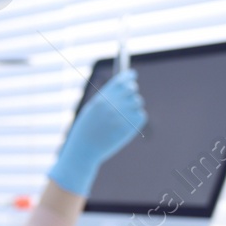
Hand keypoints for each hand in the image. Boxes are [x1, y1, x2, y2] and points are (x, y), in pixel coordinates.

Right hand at [48, 68, 145, 196]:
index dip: (128, 76)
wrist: (84, 150)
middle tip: (128, 96)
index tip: (132, 75)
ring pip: (138, 102)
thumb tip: (123, 88)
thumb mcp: (92, 110)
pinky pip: (141, 115)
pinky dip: (136, 118)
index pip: (121, 80)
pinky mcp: (131, 127)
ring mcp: (123, 116)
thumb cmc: (85, 130)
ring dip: (133, 106)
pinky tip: (126, 124)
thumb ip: (107, 98)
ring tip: (122, 116)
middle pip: (132, 89)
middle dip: (131, 91)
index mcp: (102, 98)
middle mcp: (114, 105)